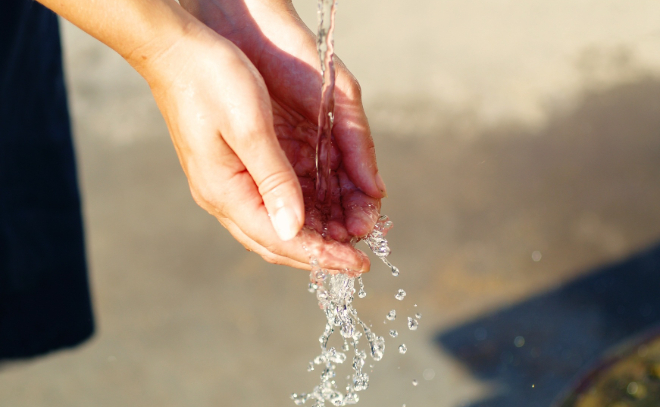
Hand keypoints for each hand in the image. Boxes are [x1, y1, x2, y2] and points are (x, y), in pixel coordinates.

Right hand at [178, 0, 386, 268]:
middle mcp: (223, 196)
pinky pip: (270, 204)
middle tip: (357, 260)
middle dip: (319, 253)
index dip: (321, 255)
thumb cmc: (211, 80)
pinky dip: (300, 213)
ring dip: (312, 236)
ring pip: (274, 225)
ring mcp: (225, 184)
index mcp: (225, 191)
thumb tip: (294, 229)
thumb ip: (274, 180)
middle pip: (276, 241)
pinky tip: (323, 211)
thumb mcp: (250, 127)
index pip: (280, 239)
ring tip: (348, 237)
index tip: (357, 265)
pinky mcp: (233, 169)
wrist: (176, 50)